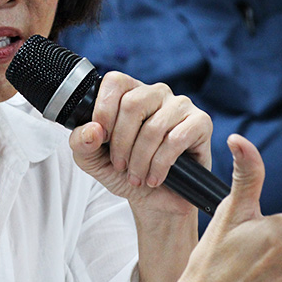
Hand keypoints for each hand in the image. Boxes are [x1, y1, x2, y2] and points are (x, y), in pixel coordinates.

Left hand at [68, 71, 212, 214]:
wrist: (153, 200)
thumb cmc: (123, 172)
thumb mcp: (91, 159)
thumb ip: (81, 142)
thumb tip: (92, 129)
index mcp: (129, 92)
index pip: (115, 81)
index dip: (104, 110)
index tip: (101, 138)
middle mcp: (155, 93)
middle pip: (133, 103)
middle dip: (121, 142)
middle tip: (120, 165)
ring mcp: (180, 105)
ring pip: (154, 126)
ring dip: (140, 159)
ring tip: (137, 176)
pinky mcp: (200, 123)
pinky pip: (176, 139)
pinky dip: (160, 164)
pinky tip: (155, 177)